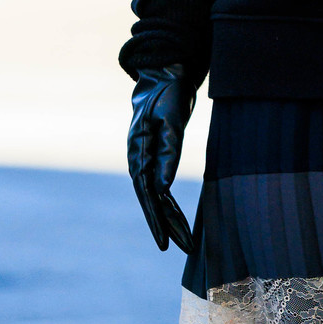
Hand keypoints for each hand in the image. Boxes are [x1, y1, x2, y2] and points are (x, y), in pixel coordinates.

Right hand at [127, 66, 197, 253]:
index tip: (165, 241)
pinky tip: (175, 218)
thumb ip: (167, 152)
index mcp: (139, 152)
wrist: (164, 74)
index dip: (156, 218)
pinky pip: (161, 185)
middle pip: (151, 200)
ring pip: (156, 195)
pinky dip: (168, 203)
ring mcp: (146, 158)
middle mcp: (139, 159)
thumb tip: (163, 187)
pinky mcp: (156, 155)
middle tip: (179, 249)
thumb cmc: (167, 94)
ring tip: (184, 242)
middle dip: (165, 225)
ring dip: (169, 217)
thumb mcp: (170, 121)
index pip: (147, 193)